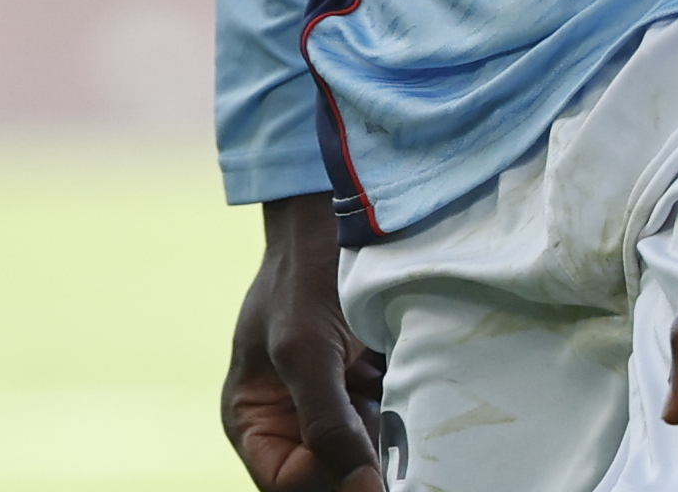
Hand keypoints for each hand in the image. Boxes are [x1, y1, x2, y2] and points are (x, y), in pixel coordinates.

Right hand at [221, 198, 387, 490]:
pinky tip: (422, 390)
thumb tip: (363, 490)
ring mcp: (333, 401)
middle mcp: (291, 418)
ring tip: (408, 407)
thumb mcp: (306, 351)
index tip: (369, 460)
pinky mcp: (370, 383)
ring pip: (366, 451)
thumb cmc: (304, 273)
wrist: (339, 214)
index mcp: (255, 419)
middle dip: (363, 462)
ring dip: (392, 439)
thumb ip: (327, 424)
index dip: (327, 479)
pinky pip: (393, 419)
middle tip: (397, 437)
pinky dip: (410, 412)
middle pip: (329, 472)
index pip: (287, 482)